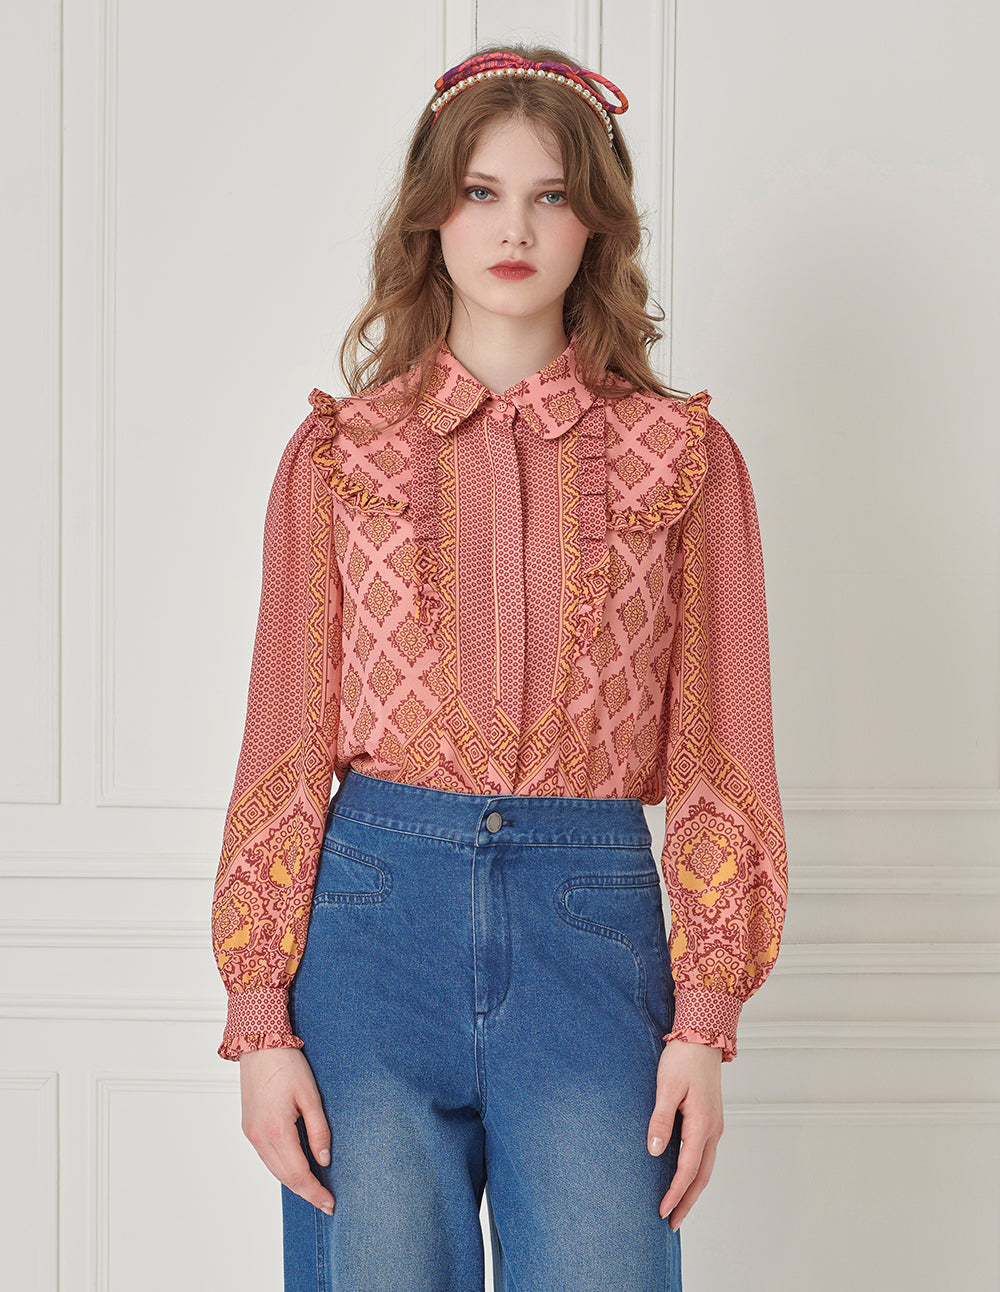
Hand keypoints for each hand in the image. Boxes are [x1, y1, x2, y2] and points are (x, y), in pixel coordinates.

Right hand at [238, 1047, 335, 1215]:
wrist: (259, 1044)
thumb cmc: (287, 1064)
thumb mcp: (310, 1096)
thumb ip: (319, 1130)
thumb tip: (324, 1159)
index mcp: (277, 1130)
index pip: (298, 1174)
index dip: (315, 1192)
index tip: (330, 1204)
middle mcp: (259, 1137)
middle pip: (284, 1177)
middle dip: (306, 1192)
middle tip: (326, 1202)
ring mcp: (251, 1133)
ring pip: (274, 1170)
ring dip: (293, 1182)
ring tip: (314, 1189)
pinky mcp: (248, 1127)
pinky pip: (266, 1157)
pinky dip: (282, 1168)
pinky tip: (296, 1168)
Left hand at [647, 1039, 723, 1228]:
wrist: (702, 1036)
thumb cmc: (683, 1059)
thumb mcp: (667, 1087)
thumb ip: (661, 1119)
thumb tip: (655, 1151)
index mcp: (702, 1124)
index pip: (688, 1169)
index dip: (675, 1193)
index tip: (662, 1212)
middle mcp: (713, 1129)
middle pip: (702, 1176)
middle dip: (687, 1202)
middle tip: (672, 1223)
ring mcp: (714, 1125)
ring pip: (706, 1167)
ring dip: (693, 1190)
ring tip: (678, 1208)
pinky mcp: (710, 1119)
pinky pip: (704, 1154)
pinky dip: (696, 1173)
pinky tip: (685, 1177)